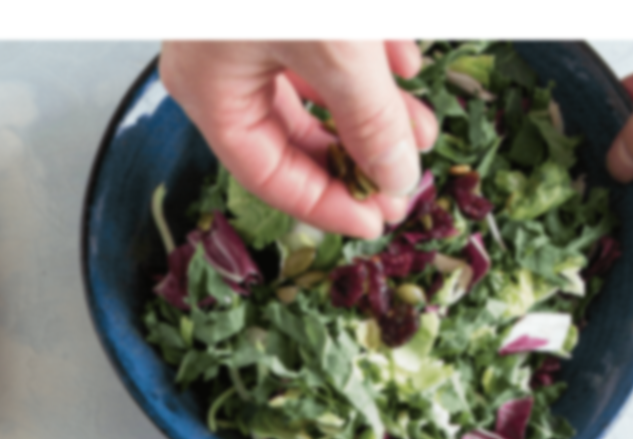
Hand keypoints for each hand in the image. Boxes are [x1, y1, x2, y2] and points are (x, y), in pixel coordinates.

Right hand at [159, 41, 439, 239]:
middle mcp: (220, 63)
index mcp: (209, 89)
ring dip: (375, 109)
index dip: (327, 205)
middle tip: (403, 184)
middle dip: (358, 158)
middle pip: (293, 136)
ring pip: (316, 87)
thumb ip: (369, 119)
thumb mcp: (336, 49)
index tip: (377, 222)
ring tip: (423, 128)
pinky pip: (323, 40)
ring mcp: (246, 29)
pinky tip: (407, 63)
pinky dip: (368, 56)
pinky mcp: (277, 3)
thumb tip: (396, 177)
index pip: (267, 174)